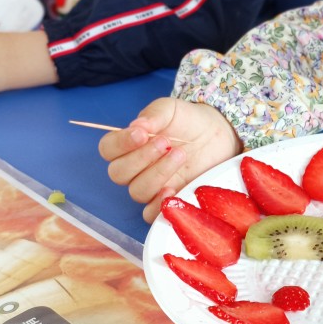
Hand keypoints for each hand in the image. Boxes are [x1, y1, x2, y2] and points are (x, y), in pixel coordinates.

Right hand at [101, 97, 242, 222]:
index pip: (108, 149)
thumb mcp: (170, 109)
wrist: (215, 134)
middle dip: (141, 158)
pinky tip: (172, 189)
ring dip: (157, 173)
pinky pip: (151, 214)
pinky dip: (158, 205)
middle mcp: (134, 168)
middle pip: (118, 173)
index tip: (141, 134)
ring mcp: (150, 186)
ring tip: (180, 154)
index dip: (120, 144)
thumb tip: (137, 126)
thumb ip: (154, 114)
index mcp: (128, 144)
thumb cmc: (187, 120)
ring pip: (137, 191)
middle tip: (166, 142)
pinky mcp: (167, 200)